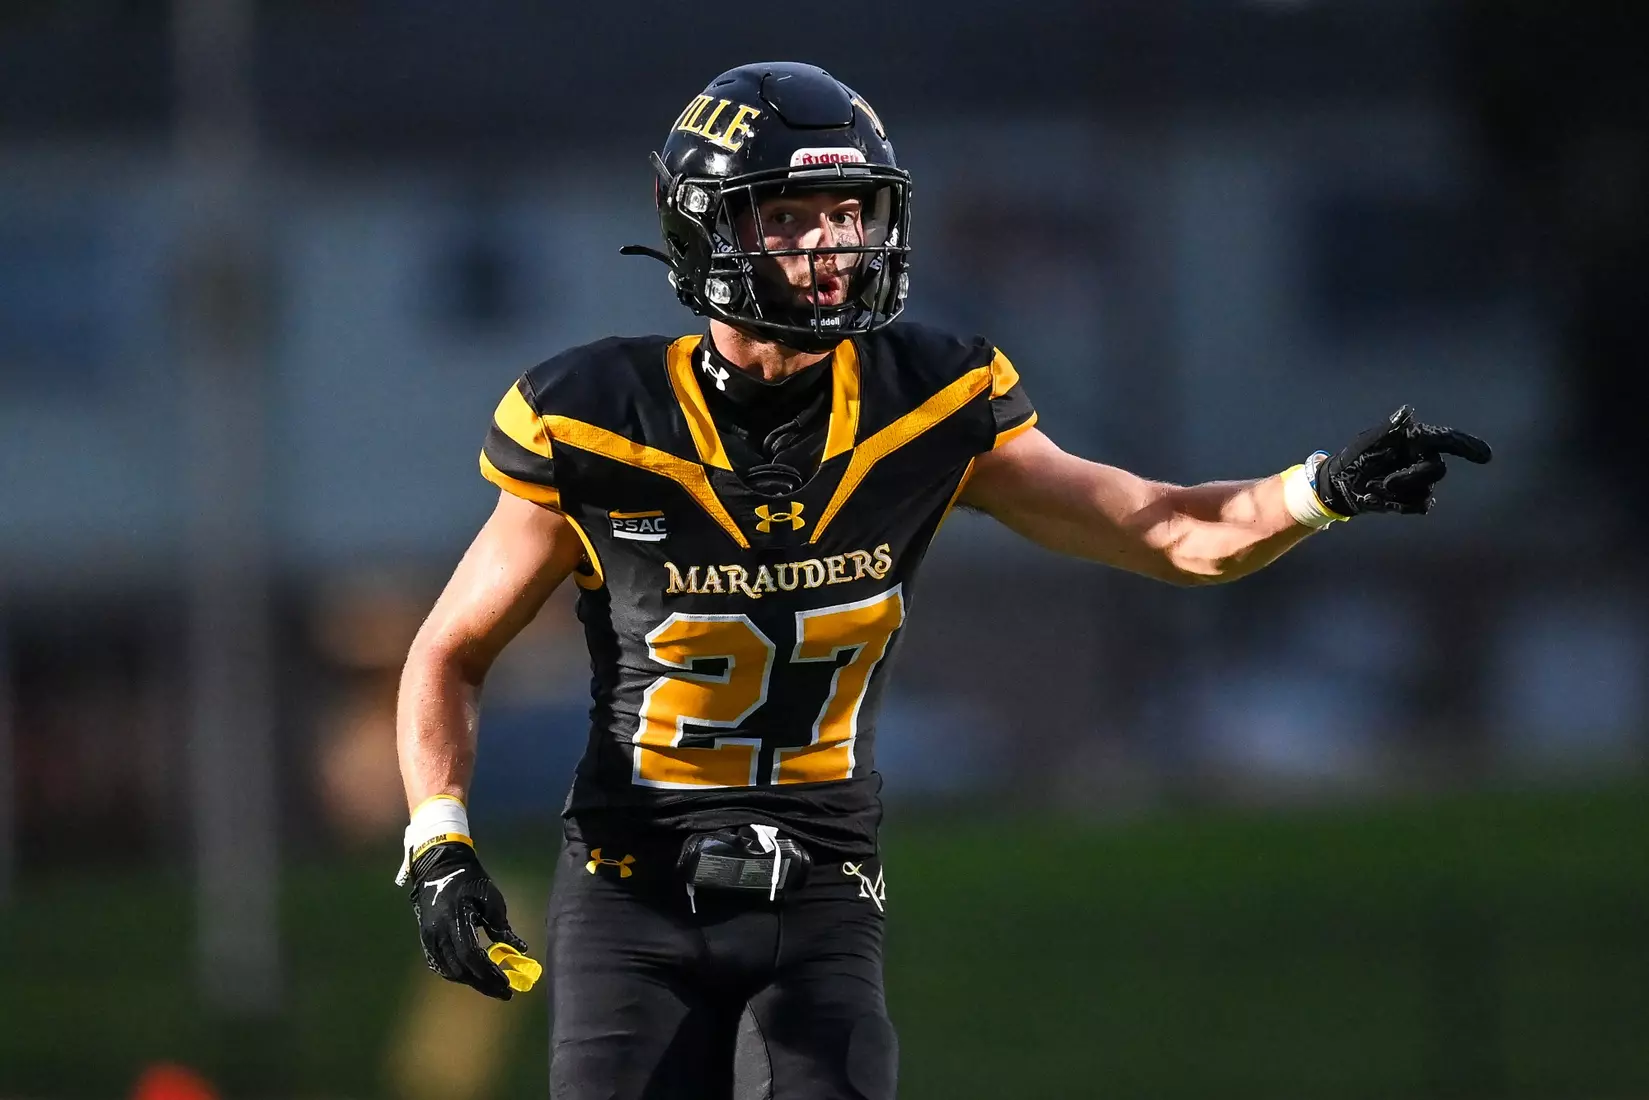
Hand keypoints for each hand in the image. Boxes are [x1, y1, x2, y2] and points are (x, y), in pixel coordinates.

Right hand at [407, 841, 530, 999]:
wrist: (439, 868)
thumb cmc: (470, 880)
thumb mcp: (491, 897)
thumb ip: (501, 925)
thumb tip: (520, 949)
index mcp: (454, 919)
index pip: (471, 955)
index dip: (489, 973)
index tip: (507, 984)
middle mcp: (437, 932)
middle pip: (460, 969)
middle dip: (483, 983)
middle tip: (504, 992)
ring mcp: (428, 937)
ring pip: (449, 970)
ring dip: (471, 980)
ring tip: (492, 985)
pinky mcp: (426, 939)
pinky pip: (439, 964)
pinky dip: (457, 973)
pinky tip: (473, 976)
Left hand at [1315, 406, 1491, 516]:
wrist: (1340, 485)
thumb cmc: (1353, 458)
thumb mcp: (1367, 443)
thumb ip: (1388, 429)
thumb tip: (1406, 411)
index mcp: (1415, 439)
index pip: (1447, 439)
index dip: (1467, 446)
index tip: (1485, 456)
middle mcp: (1422, 457)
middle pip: (1436, 470)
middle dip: (1410, 478)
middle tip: (1384, 481)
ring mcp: (1420, 479)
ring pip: (1426, 490)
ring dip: (1397, 493)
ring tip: (1374, 487)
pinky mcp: (1414, 498)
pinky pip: (1420, 506)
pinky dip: (1397, 505)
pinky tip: (1377, 498)